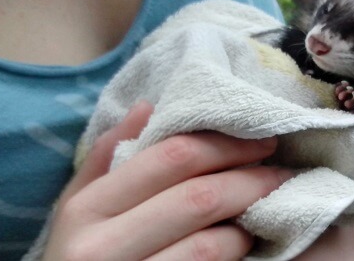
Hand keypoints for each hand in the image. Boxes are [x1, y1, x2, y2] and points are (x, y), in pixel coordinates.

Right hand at [43, 101, 291, 259]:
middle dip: (248, 179)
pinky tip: (244, 240)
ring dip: (246, 222)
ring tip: (262, 208)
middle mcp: (100, 248)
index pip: (169, 159)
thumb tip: (147, 107)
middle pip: (197, 199)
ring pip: (210, 245)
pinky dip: (234, 253)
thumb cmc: (77, 253)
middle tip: (277, 171)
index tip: (257, 140)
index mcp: (84, 209)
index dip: (223, 145)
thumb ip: (107, 156)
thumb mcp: (76, 206)